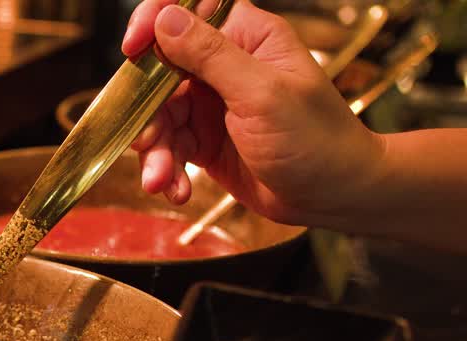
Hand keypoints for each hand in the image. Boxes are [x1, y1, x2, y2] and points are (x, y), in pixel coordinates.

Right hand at [120, 0, 384, 227]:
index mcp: (245, 37)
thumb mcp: (261, 94)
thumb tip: (165, 17)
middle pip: (160, 72)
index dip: (153, 23)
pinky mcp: (204, 141)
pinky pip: (169, 147)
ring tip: (161, 181)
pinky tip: (177, 189)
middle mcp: (223, 66)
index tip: (133, 49)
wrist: (334, 195)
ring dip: (155, 151)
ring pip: (159, 115)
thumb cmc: (315, 138)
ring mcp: (211, 104)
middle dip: (148, 112)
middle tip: (147, 141)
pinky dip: (167, 170)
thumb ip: (211, 55)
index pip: (188, 11)